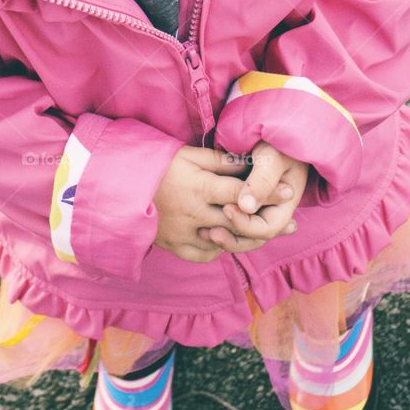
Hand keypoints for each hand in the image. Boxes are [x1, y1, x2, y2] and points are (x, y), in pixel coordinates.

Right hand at [152, 145, 296, 262]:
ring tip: (266, 233)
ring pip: (226, 243)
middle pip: (239, 223)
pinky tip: (229, 240)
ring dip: (247, 239)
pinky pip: (205, 255)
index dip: (268, 193)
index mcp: (198, 188)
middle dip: (267, 222)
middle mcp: (194, 214)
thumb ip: (220, 161)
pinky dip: (219, 248)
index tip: (291, 192)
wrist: (118, 187)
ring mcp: (184, 234)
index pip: (241, 193)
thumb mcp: (187, 155)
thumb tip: (249, 161)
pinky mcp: (174, 246)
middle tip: (289, 223)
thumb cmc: (156, 164)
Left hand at [197, 139, 308, 253]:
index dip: (246, 225)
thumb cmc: (275, 139)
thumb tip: (246, 206)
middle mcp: (274, 210)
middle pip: (255, 238)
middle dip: (232, 238)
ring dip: (226, 236)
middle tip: (209, 232)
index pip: (267, 228)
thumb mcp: (272, 156)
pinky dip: (222, 227)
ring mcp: (261, 208)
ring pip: (244, 235)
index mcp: (286, 202)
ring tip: (204, 234)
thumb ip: (261, 181)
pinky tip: (205, 228)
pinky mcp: (247, 203)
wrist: (272, 126)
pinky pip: (236, 223)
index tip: (226, 209)